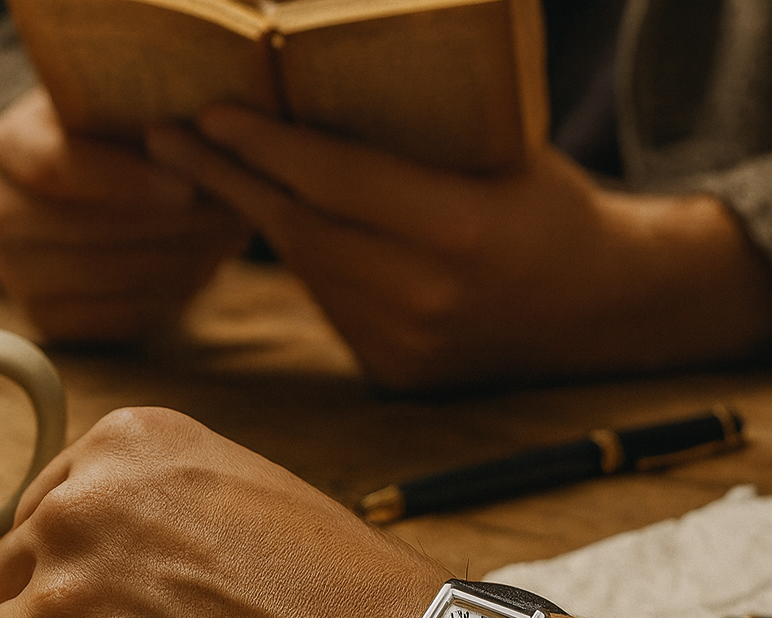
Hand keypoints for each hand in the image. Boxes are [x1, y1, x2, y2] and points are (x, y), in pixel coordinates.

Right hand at [0, 89, 253, 341]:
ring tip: (225, 239)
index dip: (125, 182)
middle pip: (81, 229)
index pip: (54, 168)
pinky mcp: (46, 316)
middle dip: (165, 226)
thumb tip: (198, 142)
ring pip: (101, 277)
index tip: (187, 187)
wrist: (100, 189)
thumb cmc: (124, 138)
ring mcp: (14, 270)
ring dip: (176, 261)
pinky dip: (164, 296)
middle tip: (229, 216)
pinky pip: (110, 317)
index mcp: (7, 145)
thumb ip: (153, 117)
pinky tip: (200, 269)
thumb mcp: (131, 106)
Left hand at [144, 106, 771, 390]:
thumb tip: (311, 89)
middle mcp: (429, 298)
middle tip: (166, 136)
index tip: (210, 112)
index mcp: (463, 232)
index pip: (337, 181)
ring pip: (308, 269)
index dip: (266, 145)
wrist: (605, 307)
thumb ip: (415, 135)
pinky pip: (330, 304)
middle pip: (301, 229)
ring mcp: (409, 344)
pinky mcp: (397, 374)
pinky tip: (282, 223)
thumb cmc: (553, 206)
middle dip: (228, 178)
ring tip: (211, 169)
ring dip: (259, 218)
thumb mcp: (502, 149)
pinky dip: (306, 262)